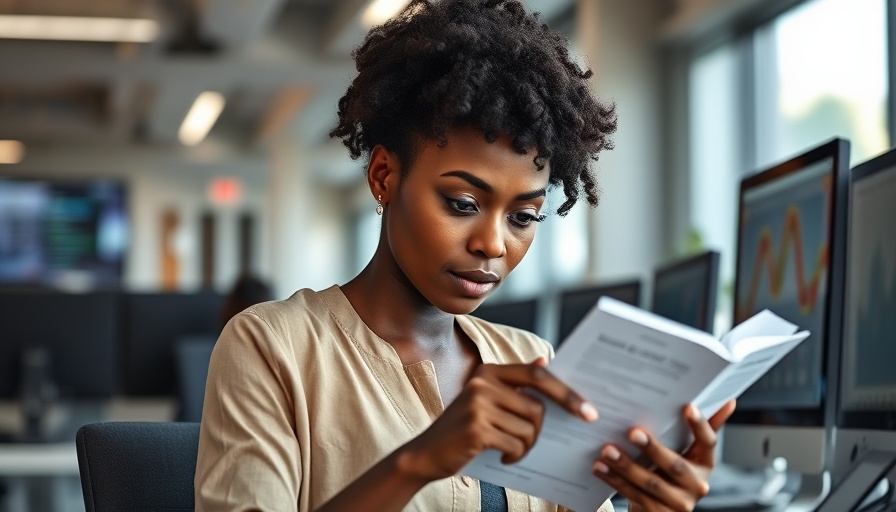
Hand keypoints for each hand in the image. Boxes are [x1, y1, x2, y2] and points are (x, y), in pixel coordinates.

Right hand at [400, 358, 597, 482]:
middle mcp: (483, 383)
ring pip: (528, 430)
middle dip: (542, 430)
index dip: (566, 392)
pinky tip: (503, 457)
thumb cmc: (462, 428)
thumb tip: (544, 360)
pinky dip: (514, 456)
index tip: (588, 411)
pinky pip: (516, 445)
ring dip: (525, 447)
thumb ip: (515, 383)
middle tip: (540, 444)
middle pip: (537, 407)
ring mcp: (478, 405)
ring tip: (510, 450)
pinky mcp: (477, 429)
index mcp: (488, 371)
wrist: (426, 453)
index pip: (537, 375)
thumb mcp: (487, 401)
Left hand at [592, 400, 735, 511]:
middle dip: (653, 448)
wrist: (659, 509)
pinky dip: (615, 480)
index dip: (700, 425)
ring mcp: (680, 503)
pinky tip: (600, 467)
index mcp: (706, 463)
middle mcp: (698, 485)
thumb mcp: (688, 451)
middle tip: (632, 432)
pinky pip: (634, 495)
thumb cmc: (671, 471)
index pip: (709, 442)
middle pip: (675, 465)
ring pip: (651, 482)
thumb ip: (703, 428)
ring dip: (626, 465)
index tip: (687, 406)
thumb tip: (728, 401)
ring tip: (607, 449)